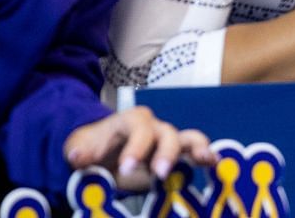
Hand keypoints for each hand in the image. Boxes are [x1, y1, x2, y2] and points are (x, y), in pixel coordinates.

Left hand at [63, 107, 214, 191]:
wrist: (102, 148)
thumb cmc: (94, 146)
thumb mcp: (82, 148)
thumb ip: (82, 152)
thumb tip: (79, 156)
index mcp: (131, 121)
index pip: (138, 129)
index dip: (136, 147)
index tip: (127, 168)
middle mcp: (154, 127)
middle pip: (166, 133)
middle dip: (165, 152)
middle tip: (160, 173)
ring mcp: (167, 140)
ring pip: (187, 138)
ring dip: (196, 148)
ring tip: (206, 159)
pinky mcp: (175, 155)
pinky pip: (194, 151)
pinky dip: (206, 155)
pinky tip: (216, 164)